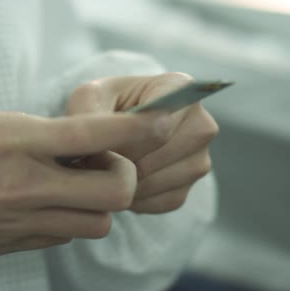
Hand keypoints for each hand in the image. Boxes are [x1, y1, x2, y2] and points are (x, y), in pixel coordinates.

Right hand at [0, 108, 167, 267]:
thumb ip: (29, 128)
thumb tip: (70, 138)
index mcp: (17, 142)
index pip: (96, 134)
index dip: (138, 128)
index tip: (160, 121)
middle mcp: (28, 186)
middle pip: (116, 191)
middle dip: (126, 175)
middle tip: (106, 162)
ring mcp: (26, 221)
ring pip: (100, 222)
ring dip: (101, 202)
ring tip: (77, 184)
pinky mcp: (20, 245)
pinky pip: (69, 236)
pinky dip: (74, 219)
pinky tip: (53, 203)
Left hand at [66, 72, 218, 213]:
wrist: (114, 129)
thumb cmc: (103, 106)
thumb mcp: (88, 98)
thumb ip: (87, 113)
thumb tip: (101, 146)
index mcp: (181, 88)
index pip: (160, 126)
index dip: (125, 142)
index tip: (101, 144)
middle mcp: (201, 123)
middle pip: (161, 157)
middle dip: (124, 163)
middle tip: (99, 160)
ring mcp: (200, 159)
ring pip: (160, 182)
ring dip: (127, 183)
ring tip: (107, 170)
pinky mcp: (188, 189)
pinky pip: (160, 202)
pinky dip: (135, 199)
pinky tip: (120, 183)